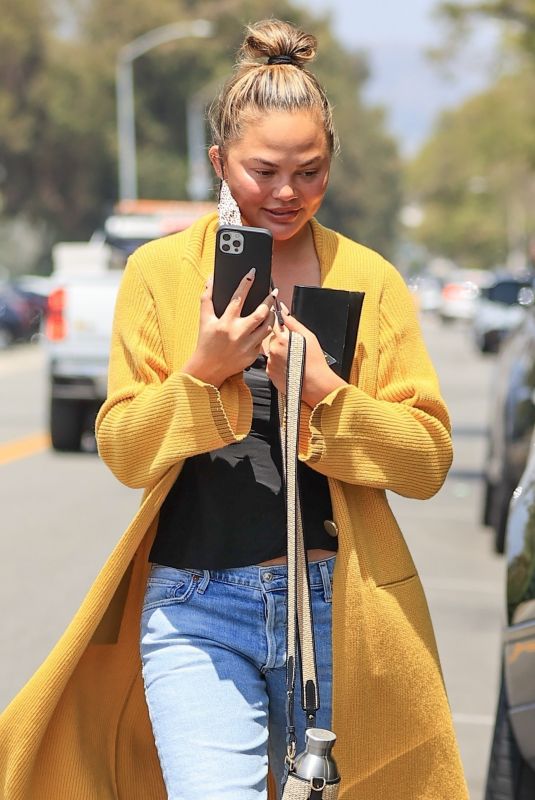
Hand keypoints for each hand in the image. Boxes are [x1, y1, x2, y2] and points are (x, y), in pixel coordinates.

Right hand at [182, 269, 274, 386]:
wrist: (208, 368)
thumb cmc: (206, 342)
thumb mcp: (204, 320)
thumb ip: (207, 298)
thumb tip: (211, 280)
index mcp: (226, 322)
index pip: (238, 298)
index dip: (246, 283)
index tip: (252, 273)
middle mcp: (238, 333)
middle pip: (261, 312)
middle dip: (269, 299)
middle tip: (273, 291)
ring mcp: (247, 345)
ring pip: (267, 326)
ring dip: (271, 315)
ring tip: (271, 308)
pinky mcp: (253, 355)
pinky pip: (263, 339)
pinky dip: (264, 331)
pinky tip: (263, 325)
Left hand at [266, 304, 345, 406]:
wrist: (315, 384)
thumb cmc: (314, 361)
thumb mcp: (307, 336)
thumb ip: (292, 322)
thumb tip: (283, 310)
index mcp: (281, 338)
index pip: (274, 323)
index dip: (278, 322)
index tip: (281, 323)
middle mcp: (273, 350)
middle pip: (273, 338)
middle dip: (281, 340)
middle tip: (294, 348)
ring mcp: (270, 362)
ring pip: (272, 351)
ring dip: (279, 353)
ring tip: (293, 359)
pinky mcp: (269, 373)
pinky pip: (271, 364)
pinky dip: (278, 364)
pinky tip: (289, 367)